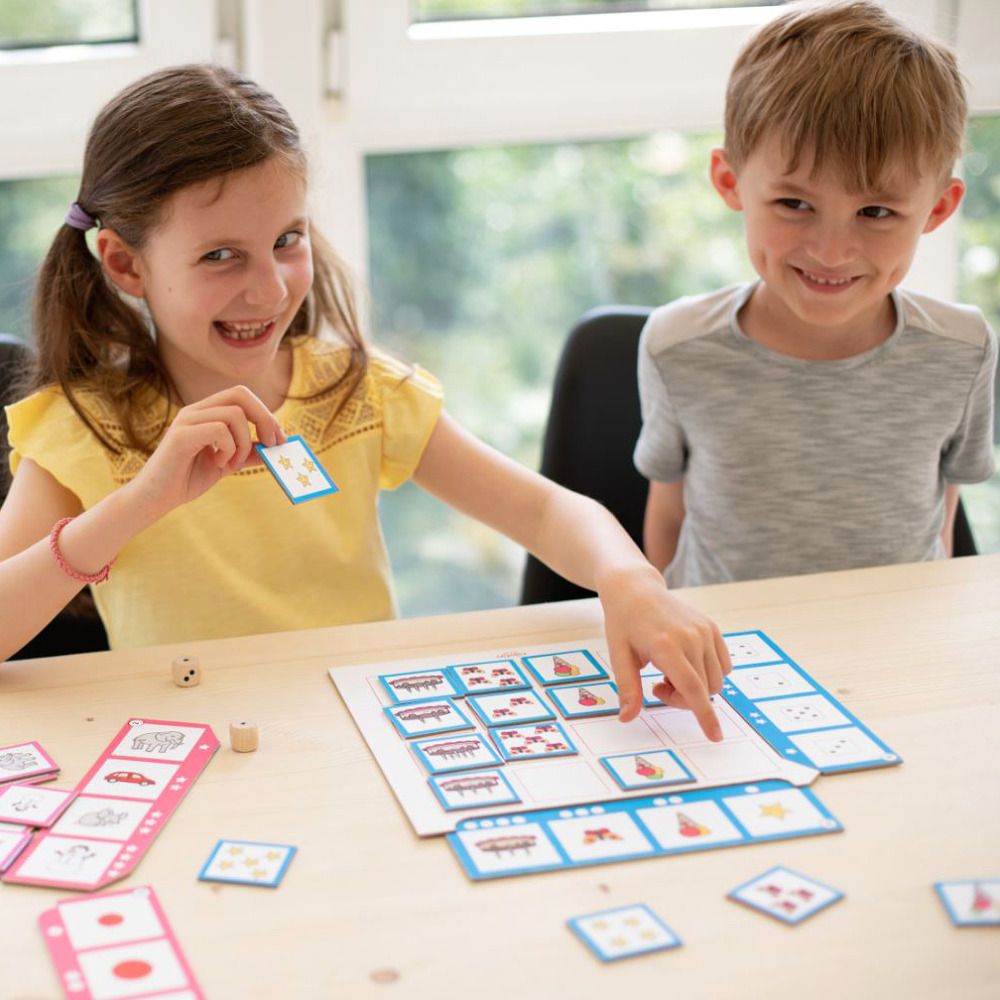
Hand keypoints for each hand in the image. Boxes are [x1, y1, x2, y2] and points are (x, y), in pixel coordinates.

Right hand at [128, 386, 284, 520]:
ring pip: (234, 415)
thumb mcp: (227, 464)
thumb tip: (274, 447)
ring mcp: (187, 420)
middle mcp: (195, 410)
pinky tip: (218, 464)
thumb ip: (248, 453)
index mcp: (206, 413)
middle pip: (240, 394)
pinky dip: (229, 450)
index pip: (242, 395)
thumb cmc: (187, 479)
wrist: (155, 499)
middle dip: (264, 418)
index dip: (266, 414)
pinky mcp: (181, 436)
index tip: (279, 439)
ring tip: (232, 464)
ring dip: (243, 444)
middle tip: (271, 445)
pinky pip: (220, 430)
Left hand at [597, 565, 730, 740]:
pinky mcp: (712, 628)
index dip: (704, 715)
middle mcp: (691, 637)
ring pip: (716, 680)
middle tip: (658, 686)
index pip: (692, 688)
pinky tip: (685, 663)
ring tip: (669, 670)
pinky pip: (723, 665)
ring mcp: (705, 631)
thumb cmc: (624, 623)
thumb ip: (627, 688)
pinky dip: (708, 673)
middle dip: (684, 699)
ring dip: (696, 687)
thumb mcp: (618, 656)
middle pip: (704, 689)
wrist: (636, 589)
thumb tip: (627, 718)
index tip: (715, 736)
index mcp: (666, 645)